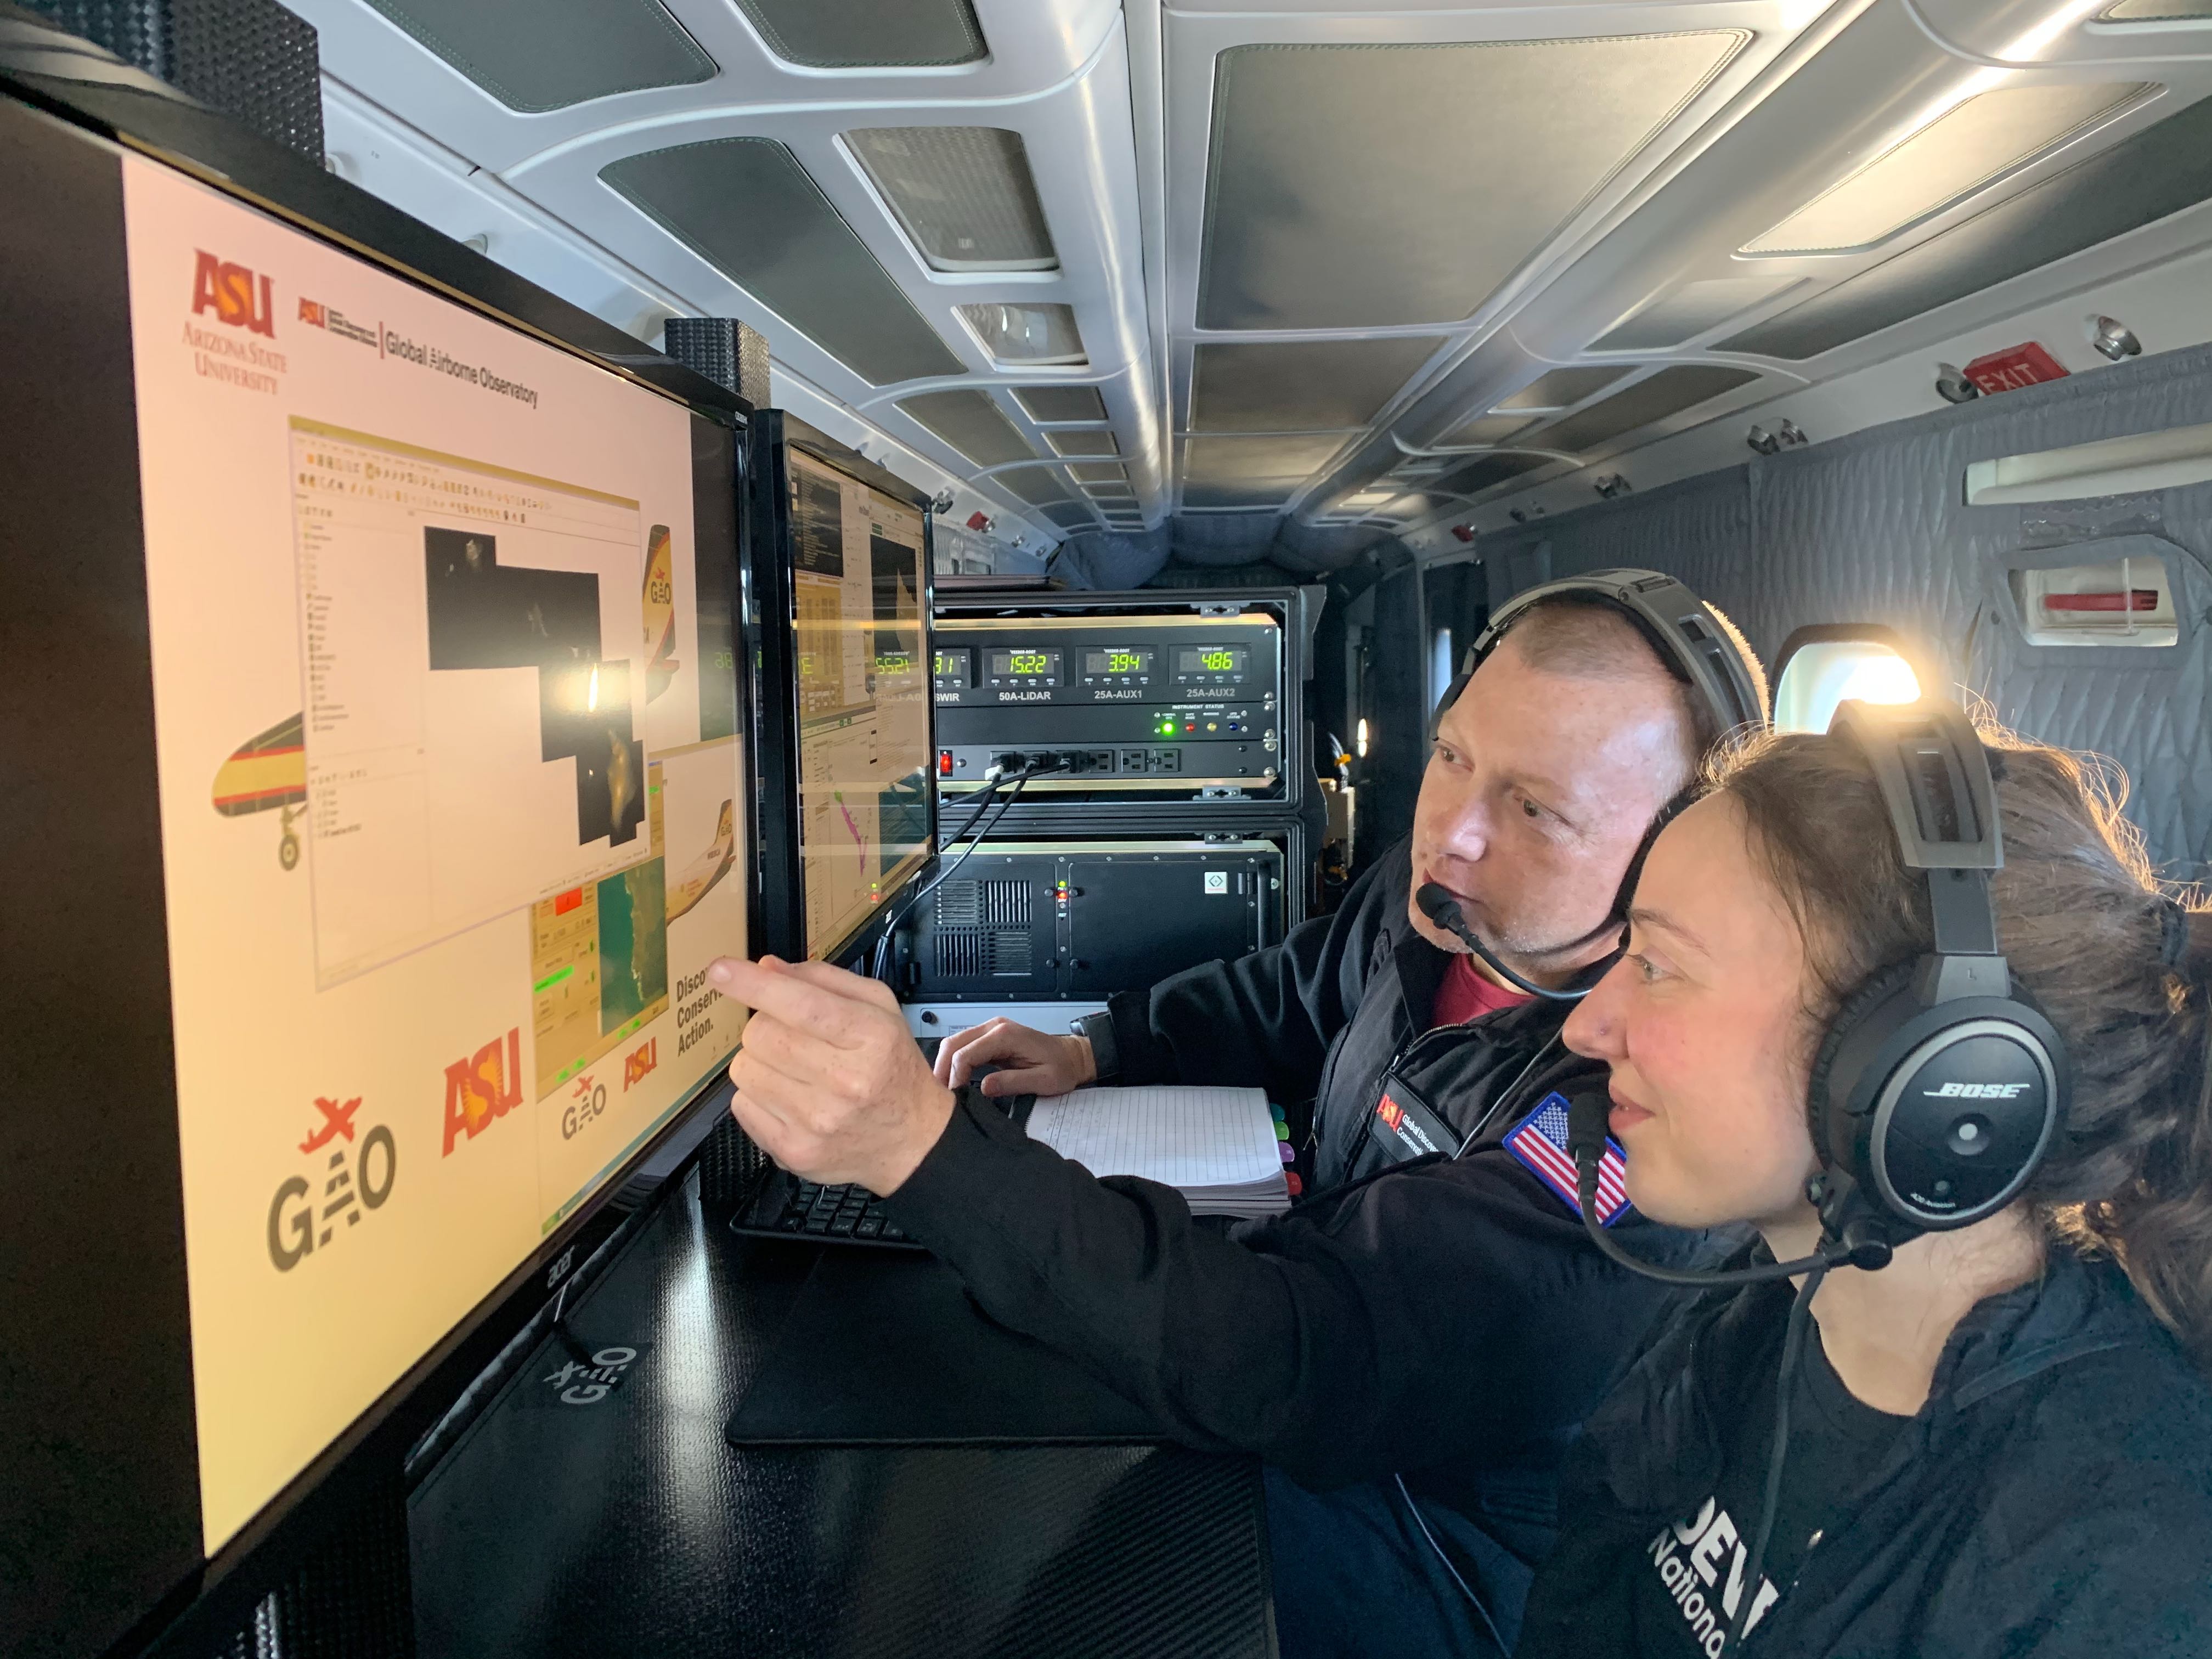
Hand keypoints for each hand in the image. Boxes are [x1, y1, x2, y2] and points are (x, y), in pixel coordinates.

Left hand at [708, 955, 954, 1194]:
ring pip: (744, 1069)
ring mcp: (817, 1122)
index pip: (801, 1004)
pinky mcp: (794, 1152)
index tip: (720, 971)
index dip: (754, 985)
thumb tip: (766, 969)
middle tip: (792, 1037)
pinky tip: (789, 1098)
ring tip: (793, 1070)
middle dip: (764, 1026)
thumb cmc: (891, 1067)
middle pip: (760, 1034)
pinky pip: (741, 1105)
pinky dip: (757, 1096)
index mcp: (871, 1037)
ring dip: (759, 1062)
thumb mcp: (879, 1008)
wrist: (912, 1140)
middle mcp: (846, 1081)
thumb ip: (824, 979)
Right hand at [932, 1017, 1096, 1096]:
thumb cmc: (1061, 1068)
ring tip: (945, 1090)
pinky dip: (954, 1062)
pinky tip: (954, 1080)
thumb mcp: (1043, 1081)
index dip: (955, 1077)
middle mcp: (994, 1027)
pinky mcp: (990, 1038)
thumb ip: (1012, 1083)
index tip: (955, 1097)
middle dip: (942, 1069)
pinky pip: (964, 1047)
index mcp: (1005, 1036)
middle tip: (941, 1095)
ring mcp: (991, 1030)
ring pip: (954, 1043)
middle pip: (953, 1044)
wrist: (1072, 1056)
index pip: (966, 1054)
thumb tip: (983, 1088)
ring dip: (945, 1065)